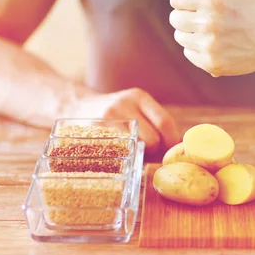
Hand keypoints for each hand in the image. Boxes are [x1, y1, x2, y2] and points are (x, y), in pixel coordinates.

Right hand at [63, 88, 180, 154]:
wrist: (77, 106)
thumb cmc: (115, 115)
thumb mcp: (134, 109)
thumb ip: (155, 125)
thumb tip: (177, 147)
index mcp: (139, 97)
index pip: (165, 122)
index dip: (172, 141)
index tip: (171, 151)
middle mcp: (124, 104)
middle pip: (153, 138)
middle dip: (155, 151)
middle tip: (150, 153)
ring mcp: (108, 118)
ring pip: (137, 148)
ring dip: (140, 155)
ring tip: (133, 151)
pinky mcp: (95, 132)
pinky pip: (120, 153)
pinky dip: (125, 157)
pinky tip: (120, 153)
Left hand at [169, 0, 254, 76]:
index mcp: (212, 0)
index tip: (204, 1)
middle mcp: (209, 24)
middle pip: (175, 18)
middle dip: (189, 15)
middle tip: (209, 16)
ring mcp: (210, 46)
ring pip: (180, 36)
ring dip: (192, 32)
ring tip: (213, 29)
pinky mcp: (211, 64)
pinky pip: (188, 53)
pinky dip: (198, 49)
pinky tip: (216, 43)